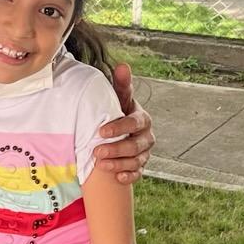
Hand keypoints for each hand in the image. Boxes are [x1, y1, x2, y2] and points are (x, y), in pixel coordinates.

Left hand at [91, 63, 153, 182]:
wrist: (120, 130)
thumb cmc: (118, 112)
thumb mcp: (119, 98)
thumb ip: (122, 85)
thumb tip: (123, 65)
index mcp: (142, 119)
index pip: (134, 123)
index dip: (119, 127)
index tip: (101, 131)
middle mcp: (146, 136)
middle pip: (135, 145)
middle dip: (116, 149)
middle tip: (96, 152)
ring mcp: (145, 153)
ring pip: (136, 161)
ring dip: (119, 164)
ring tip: (100, 165)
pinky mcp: (140, 165)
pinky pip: (138, 173)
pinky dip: (128, 176)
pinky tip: (117, 178)